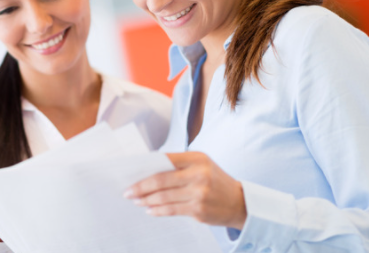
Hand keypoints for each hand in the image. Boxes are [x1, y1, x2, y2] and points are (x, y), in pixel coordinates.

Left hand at [124, 152, 246, 228]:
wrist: (240, 203)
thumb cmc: (215, 181)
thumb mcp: (201, 166)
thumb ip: (178, 166)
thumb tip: (147, 172)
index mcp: (197, 158)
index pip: (164, 161)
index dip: (146, 169)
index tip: (131, 174)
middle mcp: (198, 174)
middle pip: (161, 180)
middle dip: (140, 187)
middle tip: (127, 192)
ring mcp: (199, 193)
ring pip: (164, 197)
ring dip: (146, 200)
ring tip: (136, 201)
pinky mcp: (198, 210)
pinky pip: (172, 210)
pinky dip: (158, 210)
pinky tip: (149, 209)